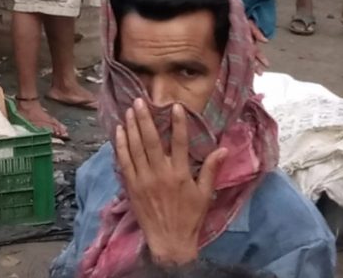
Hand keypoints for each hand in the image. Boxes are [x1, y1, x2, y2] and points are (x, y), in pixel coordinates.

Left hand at [112, 99, 226, 267]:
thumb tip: (223, 149)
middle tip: (140, 100)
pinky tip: (119, 131)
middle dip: (145, 118)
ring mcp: (143, 179)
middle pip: (151, 140)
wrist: (170, 241)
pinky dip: (121, 145)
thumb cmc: (190, 217)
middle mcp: (160, 173)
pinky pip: (124, 161)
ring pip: (135, 148)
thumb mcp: (205, 194)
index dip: (177, 123)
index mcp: (180, 173)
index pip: (178, 142)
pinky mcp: (131, 186)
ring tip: (129, 110)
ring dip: (132, 127)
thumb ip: (211, 170)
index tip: (175, 106)